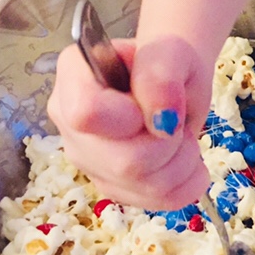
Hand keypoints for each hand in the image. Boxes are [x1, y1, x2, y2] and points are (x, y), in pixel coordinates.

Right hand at [47, 36, 212, 209]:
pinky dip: (185, 183)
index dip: (131, 119)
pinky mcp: (111, 187)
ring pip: (142, 186)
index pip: (87, 115)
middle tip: (176, 121)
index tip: (152, 109)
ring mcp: (88, 160)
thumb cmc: (168, 64)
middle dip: (168, 143)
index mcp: (73, 78)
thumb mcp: (171, 53)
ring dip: (182, 162)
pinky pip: (155, 201)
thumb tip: (162, 120)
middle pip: (123, 163)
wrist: (177, 87)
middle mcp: (69, 124)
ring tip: (181, 136)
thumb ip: (160, 75)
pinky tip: (185, 160)